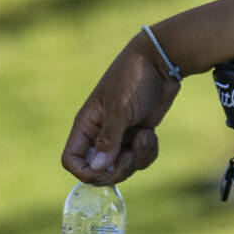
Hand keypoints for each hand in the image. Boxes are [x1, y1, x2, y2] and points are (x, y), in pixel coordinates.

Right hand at [62, 34, 178, 184]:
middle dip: (119, 168)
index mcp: (86, 125)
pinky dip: (148, 152)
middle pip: (100, 170)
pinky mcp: (139, 134)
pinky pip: (140, 158)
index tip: (105, 168)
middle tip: (132, 154)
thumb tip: (98, 168)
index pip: (72, 160)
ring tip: (146, 136)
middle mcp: (100, 133)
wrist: (161, 62)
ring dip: (138, 158)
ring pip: (124, 166)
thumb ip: (109, 139)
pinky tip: (152, 134)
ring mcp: (121, 135)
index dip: (85, 171)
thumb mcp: (120, 109)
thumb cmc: (134, 79)